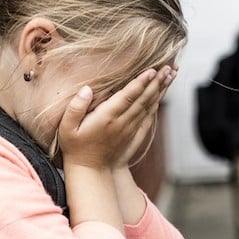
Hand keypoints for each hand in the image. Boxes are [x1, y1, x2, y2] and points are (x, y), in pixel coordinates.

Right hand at [59, 66, 173, 169]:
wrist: (91, 171)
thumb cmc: (75, 147)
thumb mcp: (67, 128)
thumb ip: (76, 107)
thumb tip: (86, 88)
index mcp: (106, 118)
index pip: (127, 96)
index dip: (140, 83)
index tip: (152, 70)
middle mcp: (122, 122)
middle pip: (143, 99)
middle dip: (156, 82)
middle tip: (169, 66)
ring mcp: (130, 129)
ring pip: (149, 106)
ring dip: (160, 89)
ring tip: (171, 74)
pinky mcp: (134, 134)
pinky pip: (148, 116)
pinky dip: (156, 103)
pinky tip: (161, 93)